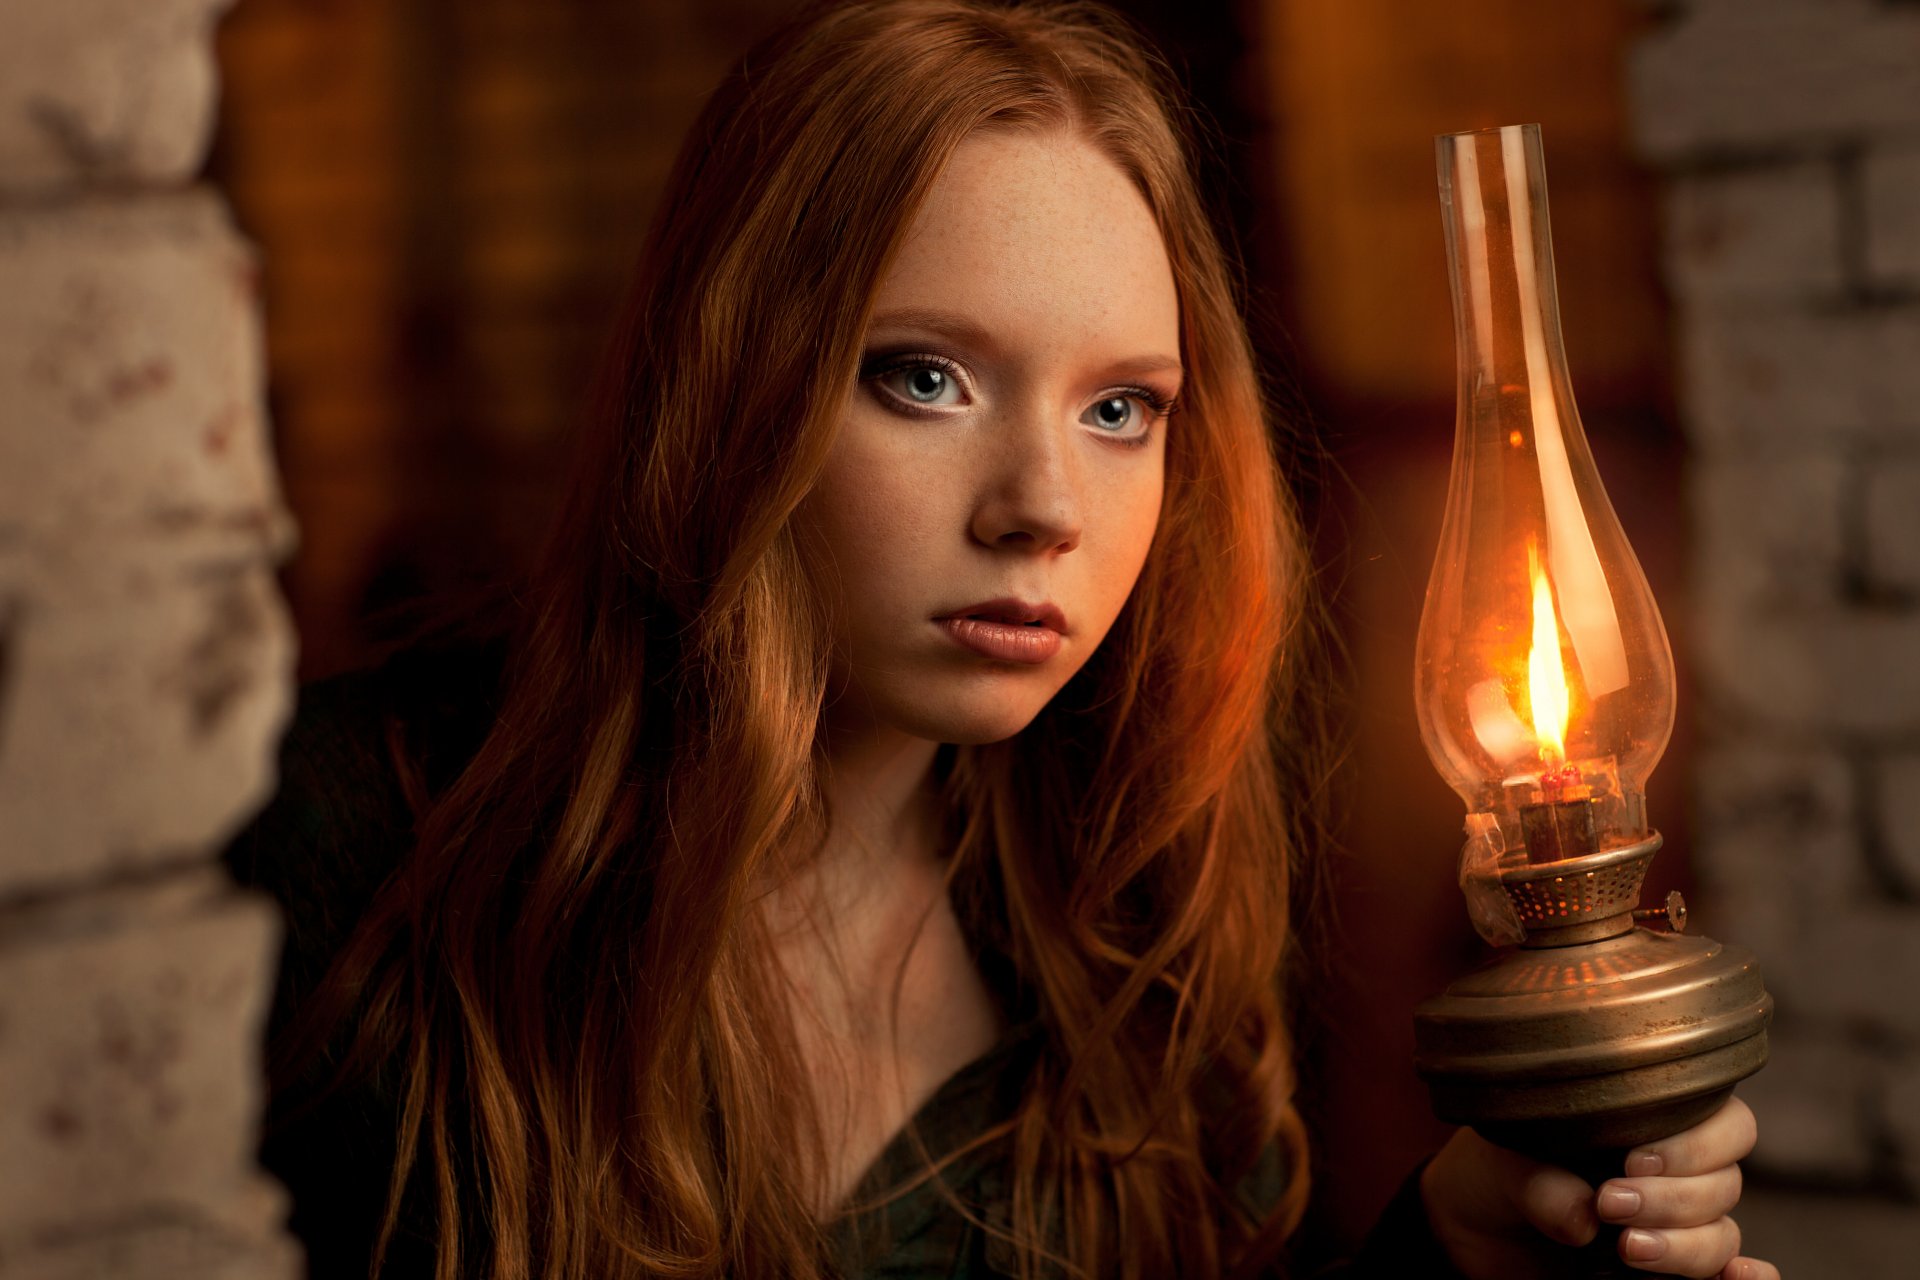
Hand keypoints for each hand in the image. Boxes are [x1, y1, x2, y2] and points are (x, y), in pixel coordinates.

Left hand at [1418, 1096, 1779, 1278]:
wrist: (1477, 1228)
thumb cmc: (1498, 1174)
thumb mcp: (1503, 1163)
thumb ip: (1541, 1181)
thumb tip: (1584, 1219)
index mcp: (1653, 1122)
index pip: (1724, 1123)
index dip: (1694, 1143)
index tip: (1633, 1160)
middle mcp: (1678, 1172)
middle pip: (1726, 1182)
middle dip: (1674, 1198)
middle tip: (1612, 1203)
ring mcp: (1678, 1224)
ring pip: (1722, 1234)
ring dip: (1684, 1244)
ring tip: (1627, 1249)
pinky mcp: (1670, 1270)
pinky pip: (1730, 1274)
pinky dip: (1748, 1278)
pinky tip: (1735, 1277)